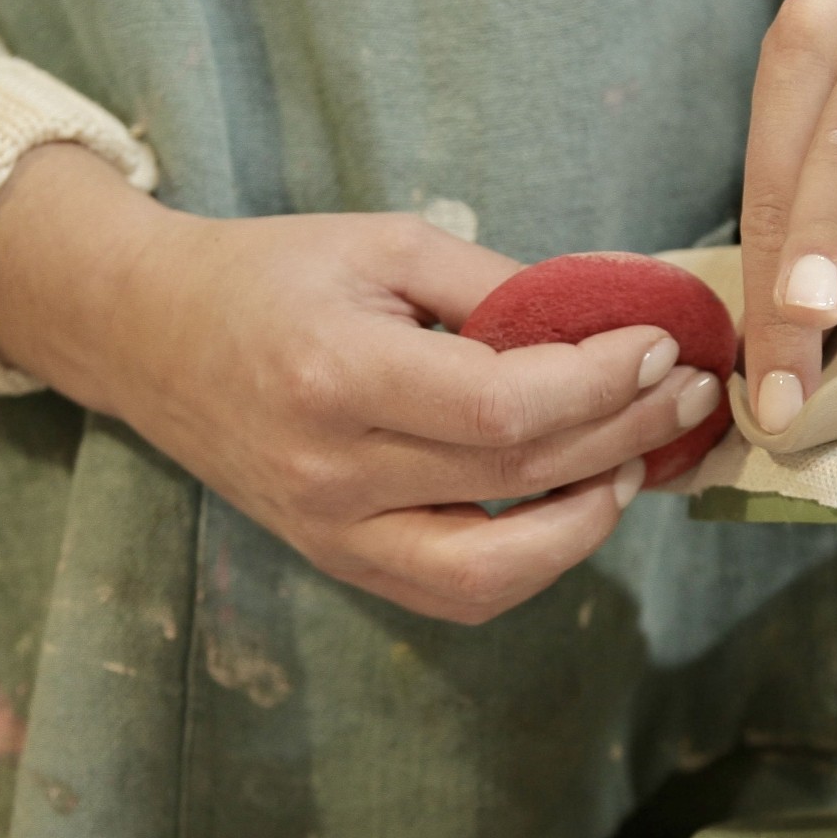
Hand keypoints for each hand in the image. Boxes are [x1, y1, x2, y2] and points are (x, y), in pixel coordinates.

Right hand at [0, 145, 721, 622]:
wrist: (148, 334)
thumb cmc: (270, 273)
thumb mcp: (385, 245)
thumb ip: (498, 286)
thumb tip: (616, 320)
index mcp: (338, 374)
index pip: (504, 405)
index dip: (601, 383)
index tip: (659, 346)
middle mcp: (331, 469)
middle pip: (516, 474)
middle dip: (626, 433)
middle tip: (688, 393)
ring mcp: (330, 531)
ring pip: (495, 567)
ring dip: (590, 520)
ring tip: (639, 461)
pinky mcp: (335, 560)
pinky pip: (455, 592)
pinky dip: (531, 562)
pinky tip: (575, 506)